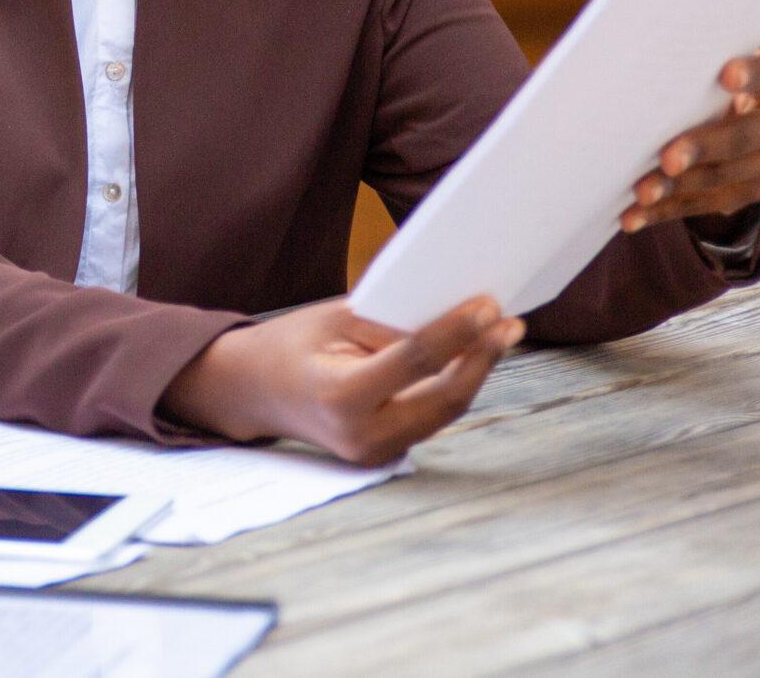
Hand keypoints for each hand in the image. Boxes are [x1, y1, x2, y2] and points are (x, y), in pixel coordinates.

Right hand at [160, 296, 521, 466]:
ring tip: (500, 334)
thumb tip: (455, 318)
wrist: (251, 392)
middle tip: (508, 322)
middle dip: (481, 358)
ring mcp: (377, 452)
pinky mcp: (387, 454)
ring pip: (445, 410)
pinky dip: (452, 385)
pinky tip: (470, 357)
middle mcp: (363, 435)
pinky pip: (432, 416)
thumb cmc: (289, 345)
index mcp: (341, 397)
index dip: (456, 331)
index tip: (488, 305)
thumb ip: (392, 322)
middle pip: (444, 397)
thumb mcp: (333, 319)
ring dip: (475, 371)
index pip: (414, 360)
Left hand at [621, 49, 759, 232]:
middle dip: (703, 149)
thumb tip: (633, 77)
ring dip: (678, 188)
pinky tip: (634, 216)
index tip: (727, 75)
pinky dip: (666, 211)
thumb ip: (692, 72)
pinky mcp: (752, 190)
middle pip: (744, 137)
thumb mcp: (710, 69)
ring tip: (642, 192)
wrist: (736, 113)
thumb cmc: (709, 80)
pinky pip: (707, 204)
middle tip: (667, 160)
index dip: (752, 75)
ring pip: (725, 177)